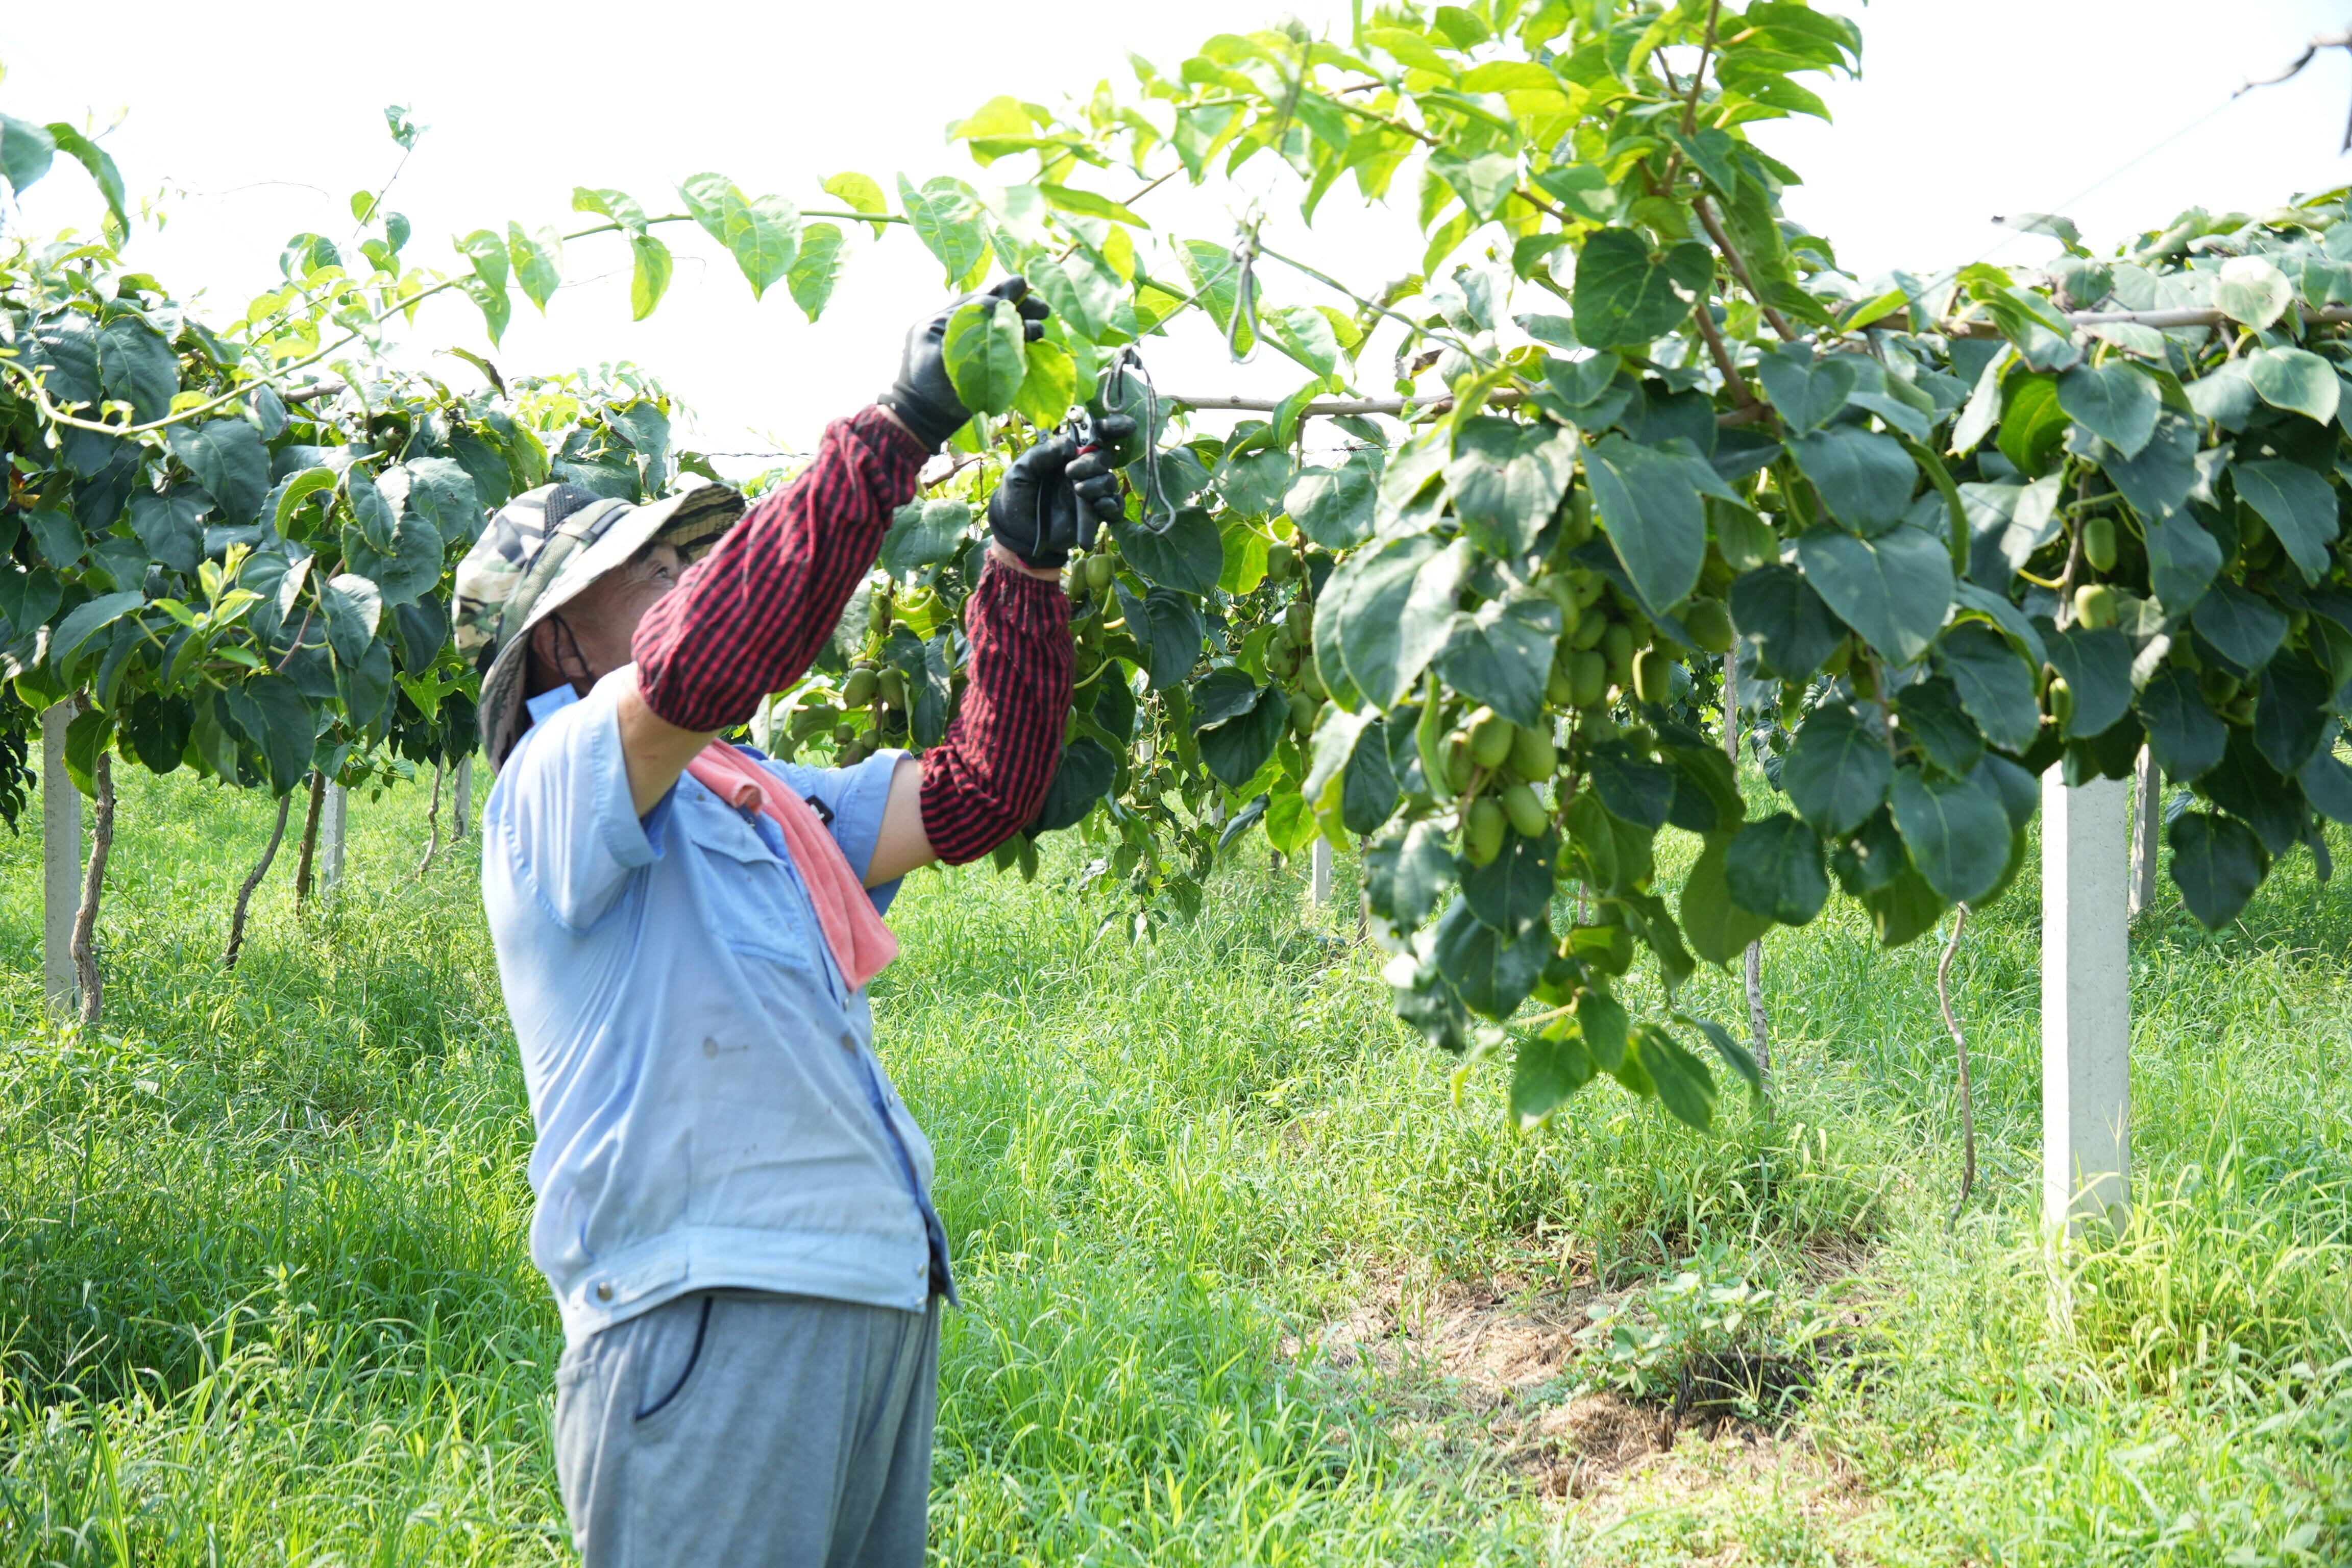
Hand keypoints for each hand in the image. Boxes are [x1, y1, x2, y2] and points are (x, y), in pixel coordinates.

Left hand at [876, 276, 1049, 449]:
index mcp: (947, 319)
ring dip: (1023, 326)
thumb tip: (995, 303)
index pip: (979, 300)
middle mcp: (964, 330)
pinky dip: (1021, 345)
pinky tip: (1035, 343)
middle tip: (1043, 308)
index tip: (1023, 285)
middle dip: (1020, 306)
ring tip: (1040, 329)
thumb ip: (965, 324)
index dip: (1002, 292)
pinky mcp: (986, 367)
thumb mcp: (940, 348)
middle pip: (995, 311)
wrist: (924, 416)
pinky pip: (1008, 351)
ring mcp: (976, 349)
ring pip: (1003, 330)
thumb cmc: (924, 381)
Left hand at [986, 415, 1135, 568]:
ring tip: (1078, 490)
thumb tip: (1070, 442)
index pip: (1092, 436)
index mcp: (1064, 454)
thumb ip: (1042, 454)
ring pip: (1109, 481)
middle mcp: (1080, 470)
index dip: (1112, 428)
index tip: (1128, 426)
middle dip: (1093, 461)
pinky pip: (1114, 507)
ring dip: (1098, 483)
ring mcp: (1088, 493)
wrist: (1016, 534)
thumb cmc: (1016, 497)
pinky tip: (1099, 505)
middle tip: (1070, 472)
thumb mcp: (1021, 471)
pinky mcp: (1093, 515)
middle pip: (1104, 457)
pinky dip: (1111, 505)